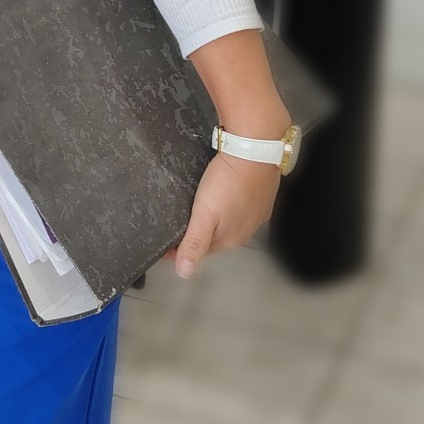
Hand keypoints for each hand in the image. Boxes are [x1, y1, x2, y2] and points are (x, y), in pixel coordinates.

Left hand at [165, 149, 281, 279]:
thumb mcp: (204, 215)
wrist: (254, 151)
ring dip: (212, 221)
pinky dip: (227, 207)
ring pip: (227, 223)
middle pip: (213, 238)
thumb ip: (194, 243)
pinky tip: (221, 197)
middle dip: (195, 235)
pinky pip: (239, 209)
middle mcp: (244, 231)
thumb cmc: (228, 181)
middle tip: (177, 224)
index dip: (179, 248)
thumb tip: (185, 272)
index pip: (199, 251)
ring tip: (196, 209)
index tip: (164, 244)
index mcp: (230, 239)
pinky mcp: (260, 199)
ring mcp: (254, 215)